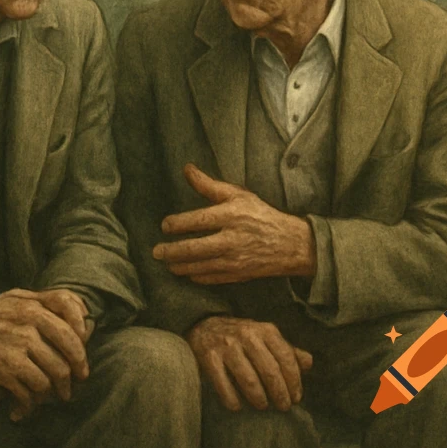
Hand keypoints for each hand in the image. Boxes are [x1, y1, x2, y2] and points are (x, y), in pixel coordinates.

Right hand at [0, 288, 90, 420]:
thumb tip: (83, 313)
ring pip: (55, 373)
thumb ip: (44, 301)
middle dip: (78, 368)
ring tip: (55, 396)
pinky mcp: (5, 367)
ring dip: (57, 390)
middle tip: (77, 380)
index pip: (70, 308)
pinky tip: (25, 407)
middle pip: (70, 346)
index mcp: (31, 301)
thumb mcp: (13, 297)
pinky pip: (32, 390)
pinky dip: (31, 404)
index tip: (82, 347)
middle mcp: (28, 319)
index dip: (83, 328)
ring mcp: (18, 343)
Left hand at [152, 164, 316, 283]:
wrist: (290, 244)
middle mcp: (232, 239)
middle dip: (172, 251)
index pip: (198, 221)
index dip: (178, 224)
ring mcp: (235, 260)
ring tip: (167, 264)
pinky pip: (212, 278)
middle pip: (195, 248)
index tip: (165, 226)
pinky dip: (197, 276)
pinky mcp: (239, 275)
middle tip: (156, 252)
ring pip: (201, 266)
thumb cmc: (261, 215)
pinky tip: (187, 273)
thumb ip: (209, 185)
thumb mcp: (238, 194)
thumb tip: (187, 169)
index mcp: (231, 216)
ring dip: (180, 266)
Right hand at [187, 315, 312, 411]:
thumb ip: (287, 350)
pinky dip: (231, 399)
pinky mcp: (208, 356)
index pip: (286, 358)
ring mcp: (226, 345)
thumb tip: (309, 363)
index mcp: (264, 330)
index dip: (294, 382)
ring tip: (262, 405)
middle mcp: (246, 334)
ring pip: (248, 378)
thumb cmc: (242, 336)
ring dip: (258, 398)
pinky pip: (222, 383)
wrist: (203, 324)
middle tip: (282, 407)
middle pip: (270, 370)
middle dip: (279, 394)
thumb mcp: (265, 337)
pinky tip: (237, 406)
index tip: (296, 398)